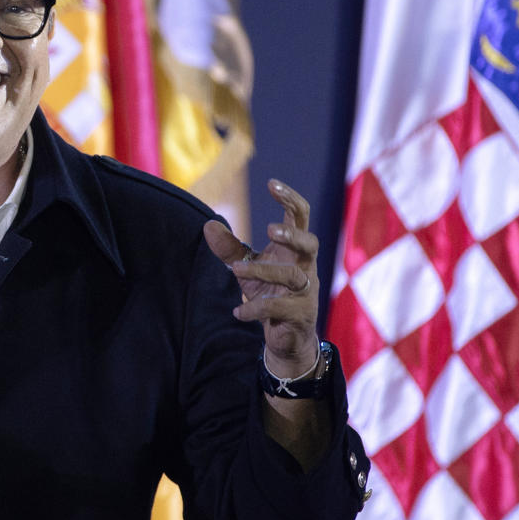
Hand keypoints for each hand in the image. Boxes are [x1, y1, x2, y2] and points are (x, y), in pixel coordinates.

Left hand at [203, 178, 321, 373]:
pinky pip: (280, 307)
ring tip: (234, 270)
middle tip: (268, 230)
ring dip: (262, 272)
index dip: (290, 198)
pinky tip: (238, 312)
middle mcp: (306, 266)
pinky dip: (255, 309)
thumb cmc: (269, 292)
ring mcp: (306, 291)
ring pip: (293, 275)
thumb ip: (229, 248)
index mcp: (294, 249)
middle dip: (292, 235)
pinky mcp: (301, 314)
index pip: (300, 216)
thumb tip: (207, 225)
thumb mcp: (246, 267)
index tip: (271, 183)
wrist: (287, 336)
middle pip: (310, 242)